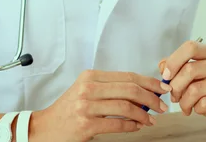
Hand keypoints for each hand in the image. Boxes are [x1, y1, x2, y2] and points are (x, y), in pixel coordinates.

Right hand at [28, 70, 171, 141]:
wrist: (43, 128)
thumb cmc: (68, 109)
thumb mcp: (87, 90)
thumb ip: (111, 88)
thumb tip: (142, 91)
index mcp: (91, 76)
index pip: (128, 76)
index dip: (149, 82)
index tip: (161, 88)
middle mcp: (89, 88)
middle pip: (130, 90)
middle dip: (151, 98)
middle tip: (162, 105)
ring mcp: (86, 107)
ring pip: (126, 107)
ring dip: (144, 114)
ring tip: (151, 119)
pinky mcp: (86, 125)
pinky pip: (117, 125)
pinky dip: (132, 126)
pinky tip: (138, 127)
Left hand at [159, 40, 205, 135]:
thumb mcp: (195, 78)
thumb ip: (178, 69)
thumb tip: (162, 65)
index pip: (191, 46)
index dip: (174, 61)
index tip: (166, 76)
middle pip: (190, 69)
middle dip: (175, 86)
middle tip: (173, 97)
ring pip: (195, 89)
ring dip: (184, 102)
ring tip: (185, 106)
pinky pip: (205, 103)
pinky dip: (196, 109)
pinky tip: (198, 109)